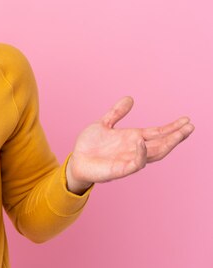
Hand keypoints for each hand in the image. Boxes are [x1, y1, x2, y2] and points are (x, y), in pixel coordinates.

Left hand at [66, 96, 194, 193]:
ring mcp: (129, 159)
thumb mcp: (104, 123)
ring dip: (167, 144)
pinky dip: (141, 154)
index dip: (171, 128)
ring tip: (179, 134)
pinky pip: (135, 163)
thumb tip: (130, 98)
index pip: (157, 133)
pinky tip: (142, 142)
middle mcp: (134, 149)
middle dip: (176, 136)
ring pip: (153, 154)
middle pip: (161, 143)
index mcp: (132, 138)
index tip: (186, 120)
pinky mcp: (120, 169)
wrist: (76, 161)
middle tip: (190, 127)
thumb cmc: (90, 145)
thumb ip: (117, 112)